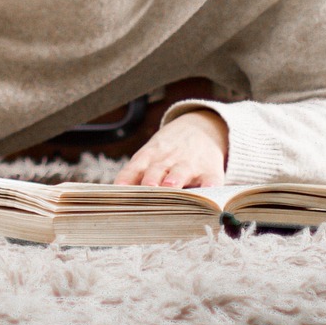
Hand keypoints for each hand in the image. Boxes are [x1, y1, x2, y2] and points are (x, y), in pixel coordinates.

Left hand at [114, 109, 228, 187]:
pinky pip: (211, 179)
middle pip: (156, 170)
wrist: (200, 128)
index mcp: (148, 157)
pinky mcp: (210, 170)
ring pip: (180, 172)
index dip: (126, 180)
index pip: (134, 168)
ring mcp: (189, 164)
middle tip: (146, 190)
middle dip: (150, 180)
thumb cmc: (167, 152)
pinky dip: (211, 186)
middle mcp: (167, 160)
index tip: (119, 193)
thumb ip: (134, 174)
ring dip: (175, 179)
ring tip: (170, 186)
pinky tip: (209, 193)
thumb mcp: (149, 155)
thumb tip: (114, 196)